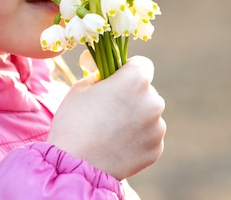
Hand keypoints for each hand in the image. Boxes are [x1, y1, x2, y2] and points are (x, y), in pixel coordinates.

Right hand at [47, 56, 165, 179]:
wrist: (74, 165)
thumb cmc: (73, 122)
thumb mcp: (80, 88)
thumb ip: (100, 77)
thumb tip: (108, 77)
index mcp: (136, 79)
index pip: (142, 64)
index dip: (128, 70)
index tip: (117, 80)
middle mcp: (153, 100)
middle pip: (146, 91)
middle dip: (131, 96)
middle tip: (109, 110)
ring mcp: (157, 127)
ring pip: (148, 115)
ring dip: (135, 119)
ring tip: (110, 132)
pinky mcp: (156, 149)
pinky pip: (148, 137)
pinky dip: (137, 139)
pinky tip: (116, 146)